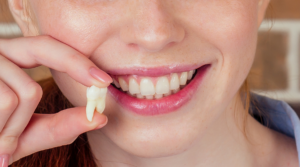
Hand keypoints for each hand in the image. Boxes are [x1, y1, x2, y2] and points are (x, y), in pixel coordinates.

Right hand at [0, 36, 110, 165]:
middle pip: (44, 47)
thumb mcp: (28, 133)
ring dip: (17, 129)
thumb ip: (61, 125)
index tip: (105, 78)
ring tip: (0, 145)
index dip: (79, 60)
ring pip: (25, 91)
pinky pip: (5, 102)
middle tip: (103, 82)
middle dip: (77, 65)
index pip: (50, 47)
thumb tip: (100, 118)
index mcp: (12, 61)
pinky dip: (4, 132)